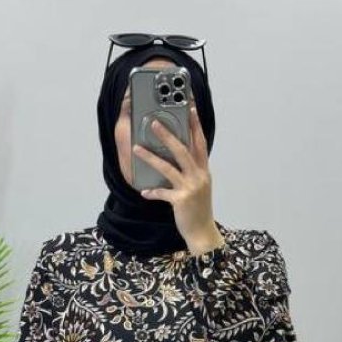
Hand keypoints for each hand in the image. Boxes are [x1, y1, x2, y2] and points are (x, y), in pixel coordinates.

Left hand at [133, 101, 215, 247]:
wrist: (203, 232)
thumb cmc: (198, 209)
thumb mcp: (199, 187)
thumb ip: (192, 172)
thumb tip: (177, 158)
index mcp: (204, 171)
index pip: (200, 143)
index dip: (196, 125)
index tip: (190, 109)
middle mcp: (199, 176)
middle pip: (183, 150)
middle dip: (167, 135)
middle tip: (154, 123)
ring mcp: (190, 188)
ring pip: (168, 168)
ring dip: (151, 157)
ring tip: (137, 148)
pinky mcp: (181, 200)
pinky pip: (163, 193)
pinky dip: (153, 192)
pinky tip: (145, 192)